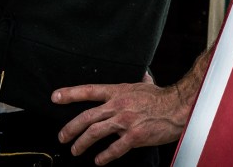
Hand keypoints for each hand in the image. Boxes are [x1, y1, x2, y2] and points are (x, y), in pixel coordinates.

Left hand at [52, 81, 189, 164]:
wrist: (177, 108)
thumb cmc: (161, 97)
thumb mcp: (145, 84)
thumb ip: (140, 80)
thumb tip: (142, 74)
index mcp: (118, 91)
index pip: (89, 91)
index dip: (70, 94)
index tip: (56, 97)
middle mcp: (117, 105)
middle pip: (87, 116)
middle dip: (71, 128)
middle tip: (62, 136)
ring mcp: (124, 121)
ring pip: (95, 132)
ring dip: (82, 143)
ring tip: (75, 150)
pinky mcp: (133, 137)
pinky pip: (114, 149)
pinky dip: (104, 156)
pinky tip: (98, 160)